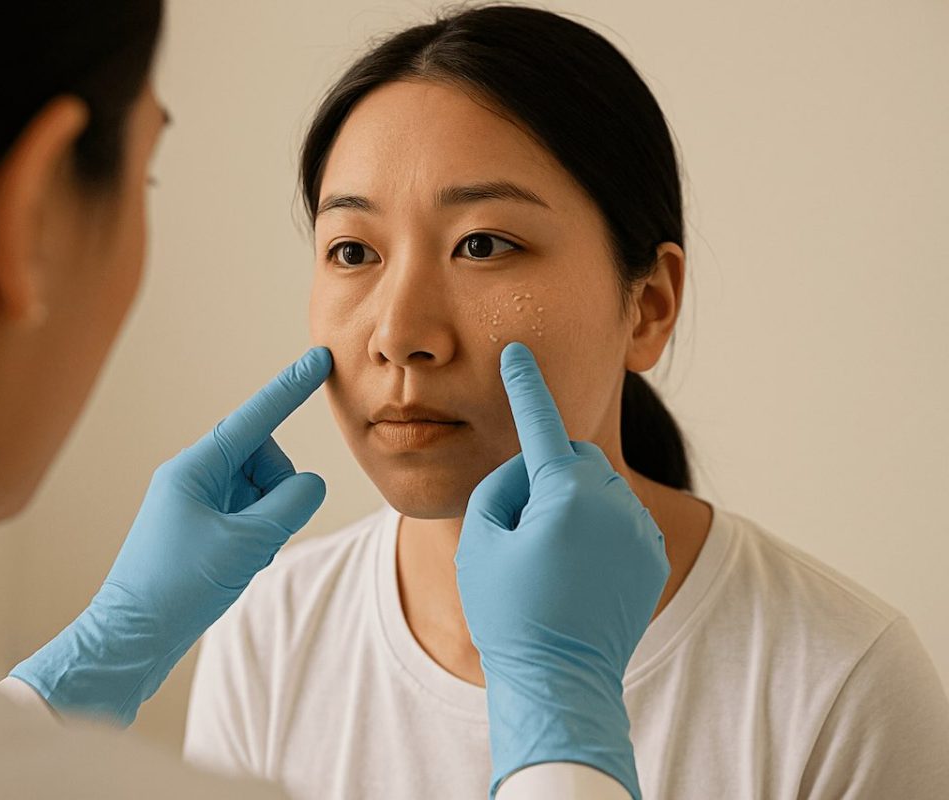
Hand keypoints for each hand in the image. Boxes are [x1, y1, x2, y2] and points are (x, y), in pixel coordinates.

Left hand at [9, 347, 332, 725]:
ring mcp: (194, 504)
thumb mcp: (245, 545)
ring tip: (242, 558)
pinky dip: (254, 537)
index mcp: (194, 469)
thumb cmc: (177, 590)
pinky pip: (246, 516)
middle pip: (261, 459)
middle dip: (276, 490)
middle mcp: (192, 478)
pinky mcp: (198, 530)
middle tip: (262, 534)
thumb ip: (289, 505)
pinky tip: (234, 568)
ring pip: (257, 490)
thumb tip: (310, 483)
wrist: (130, 642)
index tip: (318, 358)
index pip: (254, 419)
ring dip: (266, 519)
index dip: (290, 389)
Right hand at [456, 343, 668, 799]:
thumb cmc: (510, 613)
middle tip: (517, 526)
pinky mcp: (651, 556)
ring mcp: (639, 532)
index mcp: (568, 495)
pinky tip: (575, 571)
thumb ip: (500, 486)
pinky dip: (595, 529)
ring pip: (598, 489)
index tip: (519, 353)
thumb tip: (530, 470)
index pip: (542, 424)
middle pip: (573, 459)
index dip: (525, 386)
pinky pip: (618, 520)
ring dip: (571, 503)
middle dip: (546, 475)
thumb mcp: (481, 541)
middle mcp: (615, 504)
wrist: (560, 683)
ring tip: (546, 557)